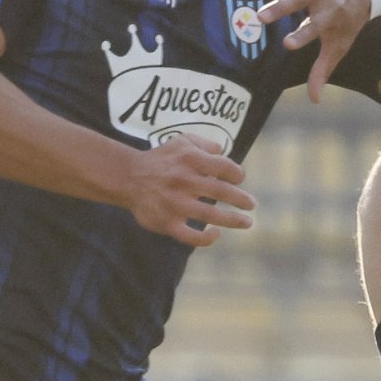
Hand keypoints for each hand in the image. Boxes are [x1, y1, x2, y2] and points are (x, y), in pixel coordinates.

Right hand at [124, 137, 253, 247]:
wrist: (128, 177)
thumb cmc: (161, 160)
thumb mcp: (181, 142)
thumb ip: (204, 144)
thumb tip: (224, 150)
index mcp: (190, 159)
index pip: (224, 167)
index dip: (237, 174)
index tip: (238, 179)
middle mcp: (184, 181)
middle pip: (222, 191)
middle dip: (241, 199)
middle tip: (252, 204)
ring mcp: (175, 204)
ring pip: (211, 214)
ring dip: (233, 220)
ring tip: (247, 222)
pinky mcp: (167, 222)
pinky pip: (191, 236)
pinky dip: (206, 238)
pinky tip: (217, 233)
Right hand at [232, 0, 373, 103]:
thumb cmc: (346, 22)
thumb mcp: (339, 46)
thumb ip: (323, 69)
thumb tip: (313, 100)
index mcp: (330, 16)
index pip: (315, 27)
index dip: (302, 36)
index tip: (287, 45)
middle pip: (298, 0)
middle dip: (280, 8)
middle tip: (260, 17)